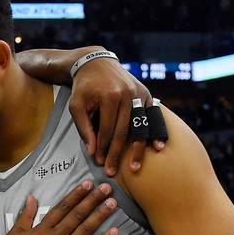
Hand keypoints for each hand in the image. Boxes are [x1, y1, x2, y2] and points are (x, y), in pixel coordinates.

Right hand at [0, 181, 118, 234]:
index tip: (88, 184)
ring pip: (86, 230)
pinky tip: (114, 231)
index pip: (63, 207)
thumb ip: (25, 216)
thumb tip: (32, 198)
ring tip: (113, 203)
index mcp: (42, 229)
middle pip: (78, 214)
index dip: (76, 195)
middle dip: (93, 199)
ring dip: (100, 215)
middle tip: (107, 188)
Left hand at [68, 57, 157, 176]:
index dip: (103, 148)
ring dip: (137, 149)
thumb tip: (93, 151)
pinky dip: (156, 132)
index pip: (107, 129)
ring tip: (134, 168)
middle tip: (112, 172)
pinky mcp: (146, 94)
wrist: (96, 62)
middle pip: (124, 131)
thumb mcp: (76, 105)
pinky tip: (157, 147)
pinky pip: (153, 116)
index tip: (99, 163)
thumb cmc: (84, 87)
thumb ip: (83, 128)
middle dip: (117, 154)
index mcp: (110, 96)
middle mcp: (128, 94)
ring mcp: (139, 93)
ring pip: (140, 126)